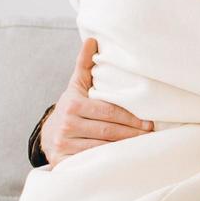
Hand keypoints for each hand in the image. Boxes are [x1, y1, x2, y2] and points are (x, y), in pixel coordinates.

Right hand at [41, 37, 152, 166]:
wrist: (48, 135)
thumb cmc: (71, 108)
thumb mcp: (77, 87)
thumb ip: (85, 65)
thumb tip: (92, 40)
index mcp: (73, 104)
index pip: (109, 112)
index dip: (131, 118)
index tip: (149, 123)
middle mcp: (67, 124)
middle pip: (108, 130)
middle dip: (132, 133)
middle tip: (151, 135)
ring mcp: (64, 143)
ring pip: (103, 146)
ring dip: (125, 148)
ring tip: (144, 146)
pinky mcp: (64, 160)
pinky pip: (92, 160)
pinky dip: (110, 159)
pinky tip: (125, 158)